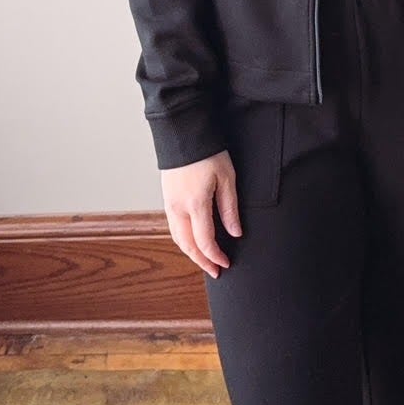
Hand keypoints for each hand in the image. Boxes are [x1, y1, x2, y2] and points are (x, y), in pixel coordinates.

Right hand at [160, 153, 241, 279]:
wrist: (184, 133)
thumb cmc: (208, 152)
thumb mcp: (227, 178)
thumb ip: (230, 208)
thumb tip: (235, 233)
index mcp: (195, 204)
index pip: (205, 241)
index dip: (216, 256)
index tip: (226, 264)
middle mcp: (178, 208)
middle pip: (188, 245)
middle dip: (202, 261)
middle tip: (216, 271)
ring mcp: (169, 203)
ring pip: (178, 238)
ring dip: (191, 253)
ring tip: (205, 260)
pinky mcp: (167, 198)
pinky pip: (174, 227)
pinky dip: (184, 240)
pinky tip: (193, 241)